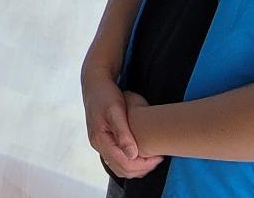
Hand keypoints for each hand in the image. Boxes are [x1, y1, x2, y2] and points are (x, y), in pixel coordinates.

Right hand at [83, 64, 160, 178]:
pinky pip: (118, 159)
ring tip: (153, 158)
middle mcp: (99, 145)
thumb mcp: (116, 110)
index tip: (158, 157)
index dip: (143, 165)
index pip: (124, 164)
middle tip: (159, 159)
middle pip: (122, 170)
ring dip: (137, 167)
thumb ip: (123, 133)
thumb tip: (132, 154)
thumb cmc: (105, 94)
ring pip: (120, 167)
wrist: (94, 84)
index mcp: (100, 140)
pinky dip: (132, 161)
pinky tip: (142, 153)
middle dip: (142, 168)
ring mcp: (101, 144)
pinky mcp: (105, 141)